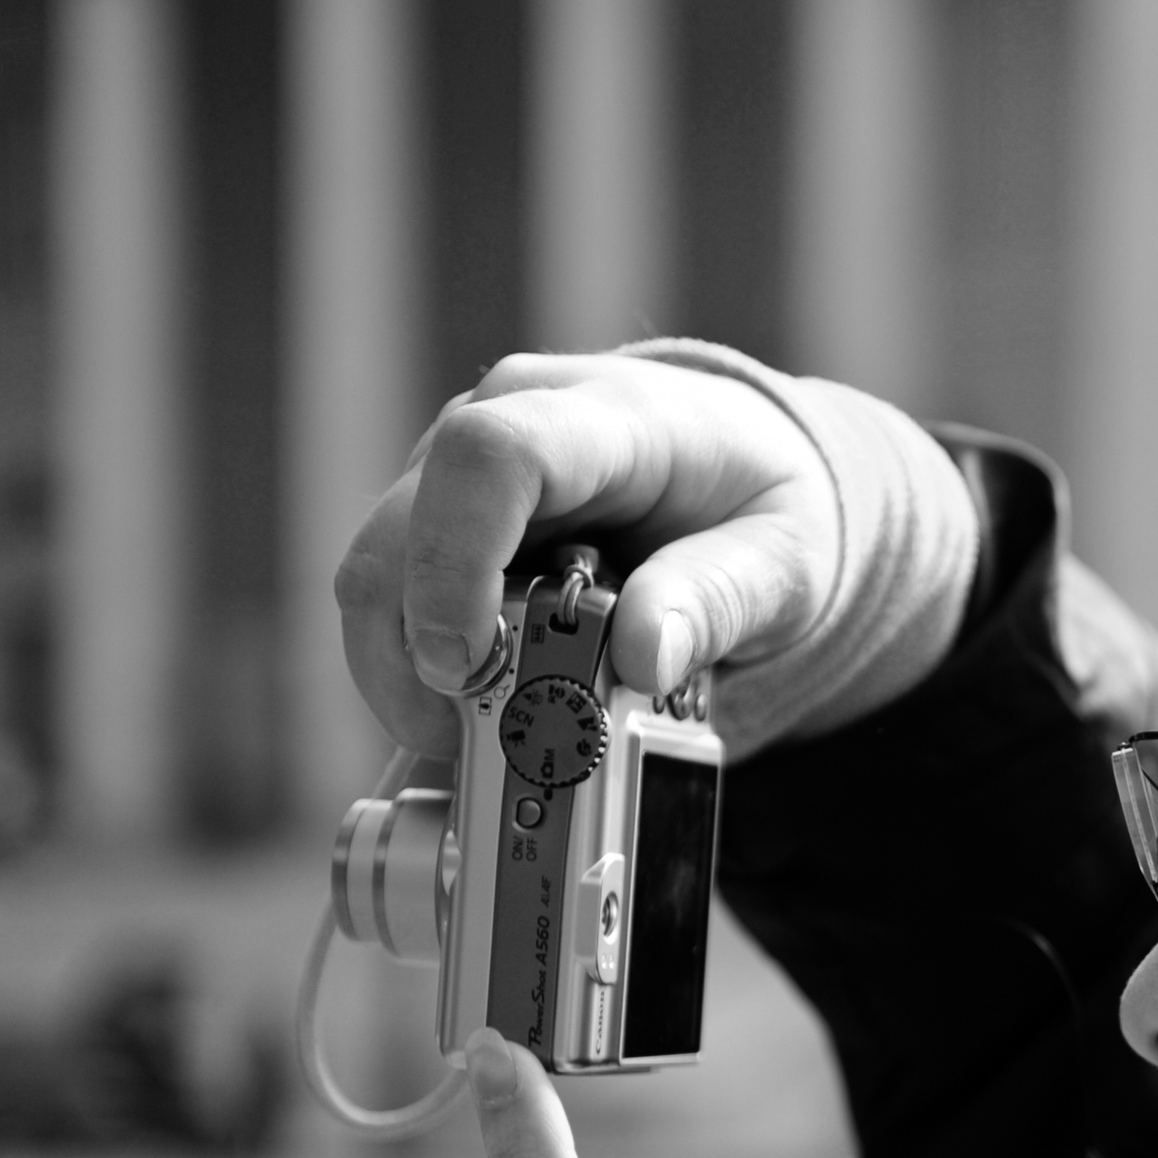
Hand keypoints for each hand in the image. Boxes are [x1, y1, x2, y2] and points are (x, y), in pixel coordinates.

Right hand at [335, 352, 838, 759]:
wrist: (744, 471)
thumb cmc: (760, 501)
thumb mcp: (782, 558)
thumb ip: (719, 601)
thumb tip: (644, 656)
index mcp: (599, 417)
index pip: (489, 458)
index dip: (454, 562)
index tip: (465, 663)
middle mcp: (503, 425)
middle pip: (399, 531)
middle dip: (414, 652)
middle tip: (468, 739)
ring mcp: (459, 474)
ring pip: (375, 576)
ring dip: (407, 675)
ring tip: (478, 740)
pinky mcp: (441, 523)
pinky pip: (396, 604)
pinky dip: (421, 674)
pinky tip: (477, 717)